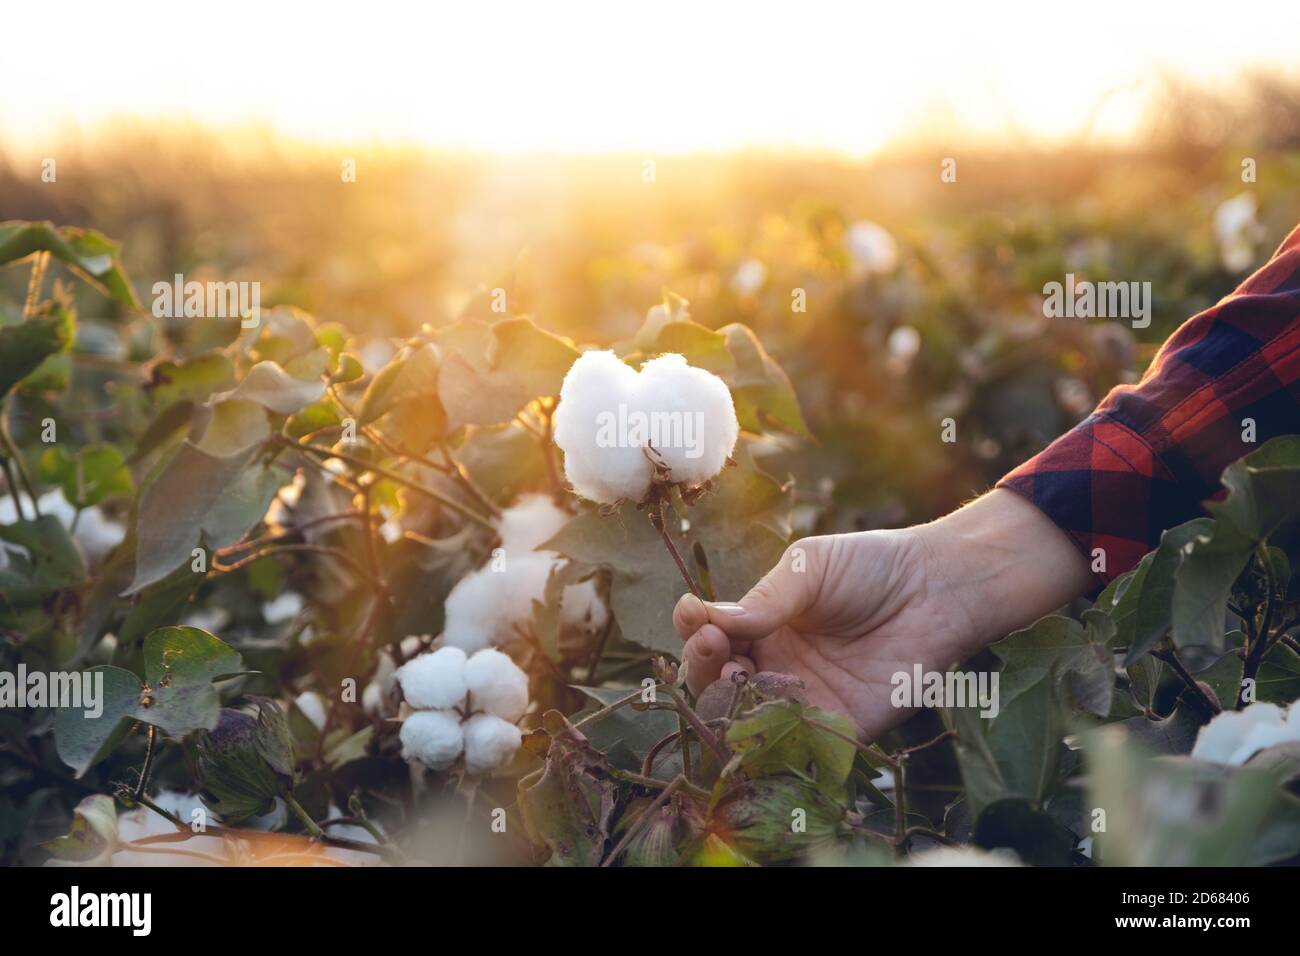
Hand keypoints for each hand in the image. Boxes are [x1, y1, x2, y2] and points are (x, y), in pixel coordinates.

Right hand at [673, 489, 1095, 739]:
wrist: (937, 590)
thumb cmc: (872, 567)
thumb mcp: (809, 568)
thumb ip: (765, 598)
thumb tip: (712, 619)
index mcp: (763, 626)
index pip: (712, 638)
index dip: (696, 631)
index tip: (693, 615)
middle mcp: (776, 667)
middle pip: (720, 683)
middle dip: (705, 666)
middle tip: (714, 646)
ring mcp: (803, 701)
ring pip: (747, 720)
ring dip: (730, 703)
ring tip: (737, 675)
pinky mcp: (837, 731)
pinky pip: (795, 749)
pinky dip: (769, 744)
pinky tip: (761, 722)